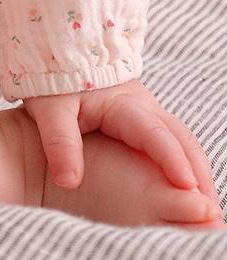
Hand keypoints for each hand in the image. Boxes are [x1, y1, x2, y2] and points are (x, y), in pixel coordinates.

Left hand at [23, 78, 218, 207]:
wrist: (58, 48)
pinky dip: (186, 164)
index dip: (172, 160)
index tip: (187, 188)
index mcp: (122, 103)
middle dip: (198, 174)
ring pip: (182, 141)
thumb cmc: (54, 78)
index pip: (154, 134)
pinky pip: (173, 142)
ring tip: (207, 207)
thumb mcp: (50, 107)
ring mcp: (147, 112)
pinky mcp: (144, 119)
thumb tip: (68, 182)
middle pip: (181, 140)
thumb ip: (60, 142)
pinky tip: (189, 191)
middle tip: (211, 211)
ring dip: (197, 171)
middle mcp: (143, 107)